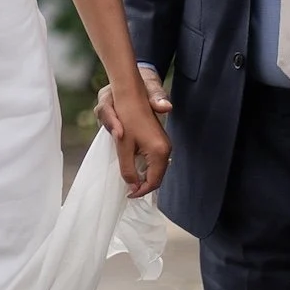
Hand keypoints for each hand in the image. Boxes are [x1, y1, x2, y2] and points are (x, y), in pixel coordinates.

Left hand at [97, 65, 171, 197]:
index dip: (140, 191)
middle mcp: (166, 149)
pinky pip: (155, 161)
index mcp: (159, 152)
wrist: (132, 94)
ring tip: (131, 182)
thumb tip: (132, 187)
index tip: (127, 194)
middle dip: (144, 186)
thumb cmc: (126, 118)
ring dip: (145, 177)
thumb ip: (128, 169)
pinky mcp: (160, 140)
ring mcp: (164, 144)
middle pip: (158, 177)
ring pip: (157, 169)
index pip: (153, 181)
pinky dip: (146, 168)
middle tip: (129, 191)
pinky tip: (134, 168)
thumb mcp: (123, 147)